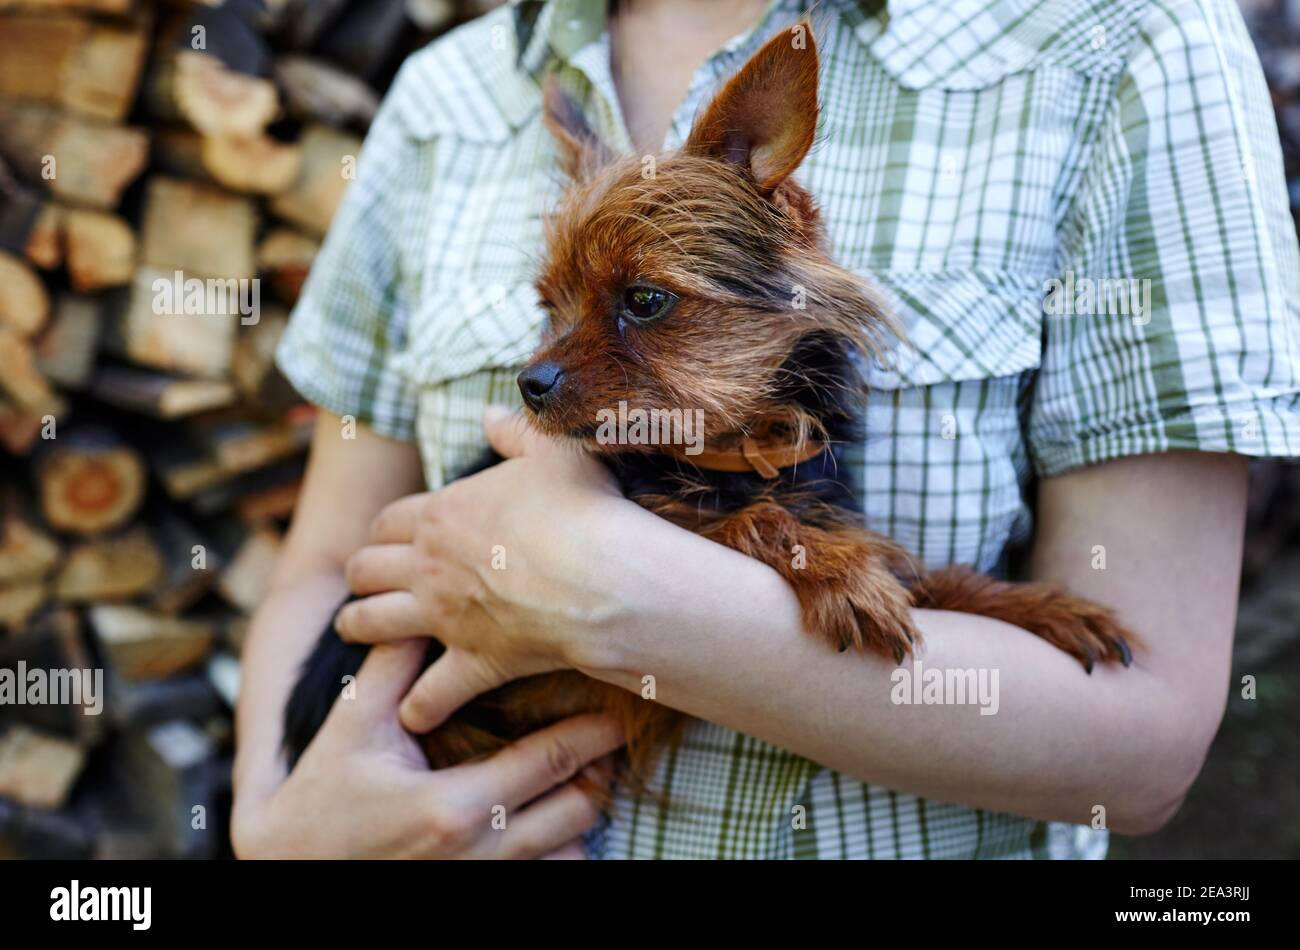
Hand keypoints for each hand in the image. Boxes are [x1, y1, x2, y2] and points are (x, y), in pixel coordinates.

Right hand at [231, 641, 621, 858]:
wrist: (289, 866)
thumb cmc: (322, 796)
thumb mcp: (353, 726)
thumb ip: (393, 668)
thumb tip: (425, 606)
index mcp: (452, 806)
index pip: (548, 762)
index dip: (590, 733)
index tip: (618, 709)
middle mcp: (477, 854)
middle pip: (576, 810)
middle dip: (599, 772)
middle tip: (611, 738)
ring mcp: (480, 884)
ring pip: (569, 851)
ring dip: (581, 814)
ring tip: (589, 776)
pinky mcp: (477, 900)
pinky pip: (545, 878)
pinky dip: (559, 852)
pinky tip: (552, 823)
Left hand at [336, 407, 641, 732]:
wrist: (605, 578)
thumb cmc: (583, 509)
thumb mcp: (554, 449)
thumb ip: (517, 430)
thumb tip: (493, 411)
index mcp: (441, 513)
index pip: (388, 520)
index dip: (383, 528)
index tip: (385, 535)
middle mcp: (429, 566)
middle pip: (366, 569)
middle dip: (359, 573)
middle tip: (362, 580)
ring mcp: (445, 617)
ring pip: (373, 624)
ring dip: (358, 626)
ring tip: (352, 629)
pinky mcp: (473, 661)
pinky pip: (430, 694)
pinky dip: (419, 707)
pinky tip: (413, 714)